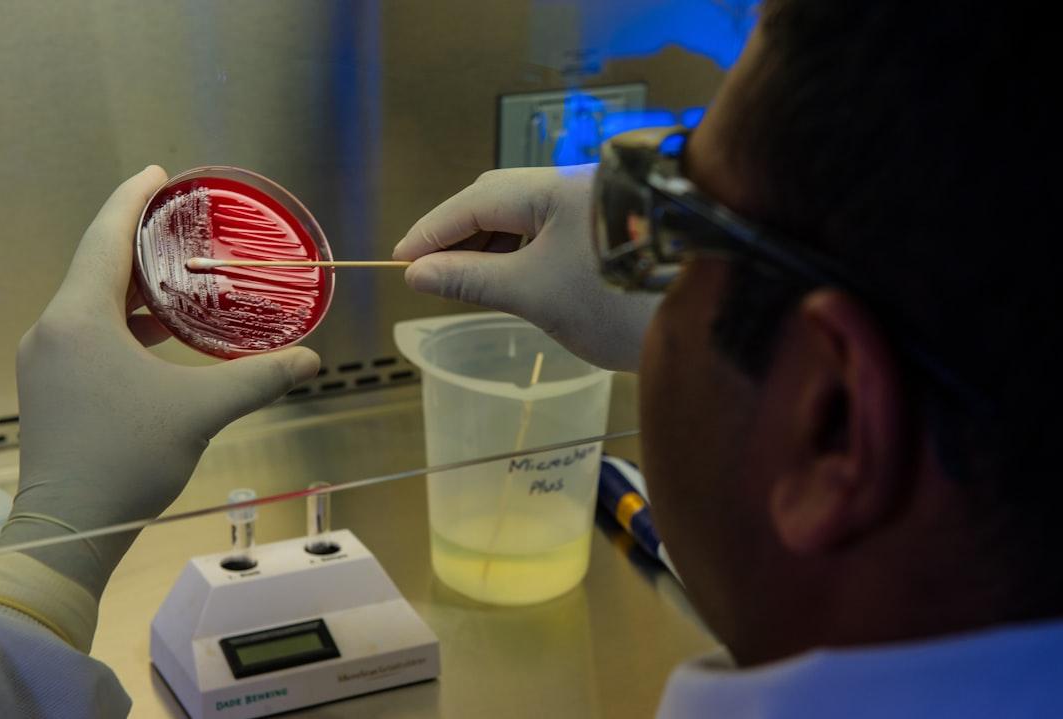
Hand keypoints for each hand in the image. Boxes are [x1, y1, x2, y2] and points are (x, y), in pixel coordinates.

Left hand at [0, 167, 320, 597]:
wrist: (69, 527)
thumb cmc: (124, 459)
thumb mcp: (200, 411)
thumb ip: (258, 378)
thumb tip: (310, 360)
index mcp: (80, 318)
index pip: (105, 237)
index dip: (132, 200)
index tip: (158, 175)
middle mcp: (54, 329)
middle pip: (97, 265)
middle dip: (140, 241)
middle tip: (182, 225)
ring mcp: (48, 360)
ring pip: (92, 302)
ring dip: (135, 286)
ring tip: (181, 277)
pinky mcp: (53, 387)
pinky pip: (88, 332)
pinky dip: (125, 322)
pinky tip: (160, 336)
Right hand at [393, 165, 659, 370]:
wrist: (708, 320)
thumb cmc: (620, 303)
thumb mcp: (534, 293)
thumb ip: (471, 279)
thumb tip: (418, 272)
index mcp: (554, 188)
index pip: (474, 201)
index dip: (432, 231)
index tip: (399, 260)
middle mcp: (575, 187)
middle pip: (499, 202)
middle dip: (460, 237)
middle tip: (427, 275)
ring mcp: (595, 208)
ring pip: (526, 220)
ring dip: (490, 249)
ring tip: (462, 283)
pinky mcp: (609, 232)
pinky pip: (550, 235)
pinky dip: (521, 256)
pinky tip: (507, 279)